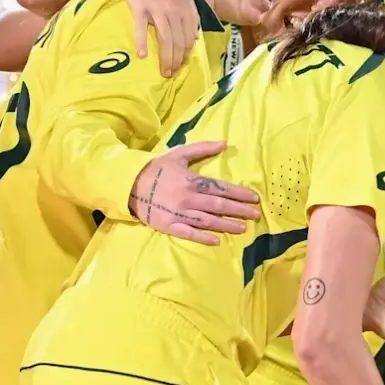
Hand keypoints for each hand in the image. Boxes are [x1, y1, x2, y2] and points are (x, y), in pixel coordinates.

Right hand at [122, 0, 199, 77]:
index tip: (182, 65)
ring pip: (166, 39)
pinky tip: (142, 55)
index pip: (190, 38)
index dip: (187, 55)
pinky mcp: (141, 7)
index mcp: (187, 10)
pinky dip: (142, 42)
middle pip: (179, 42)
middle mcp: (175, 11)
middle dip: (177, 61)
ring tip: (164, 72)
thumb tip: (195, 36)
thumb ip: (190, 15)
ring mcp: (158, 10)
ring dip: (166, 59)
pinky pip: (142, 28)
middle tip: (172, 74)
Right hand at [128, 140, 260, 244]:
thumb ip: (202, 149)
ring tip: (243, 228)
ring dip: (227, 225)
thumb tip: (225, 143)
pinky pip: (189, 233)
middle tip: (256, 215)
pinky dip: (203, 238)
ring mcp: (179, 213)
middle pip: (219, 205)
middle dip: (239, 210)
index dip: (240, 194)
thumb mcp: (178, 154)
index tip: (255, 198)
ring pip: (208, 221)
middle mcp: (188, 198)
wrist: (127, 183)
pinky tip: (217, 241)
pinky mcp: (169, 226)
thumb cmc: (156, 168)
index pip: (222, 188)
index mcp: (192, 181)